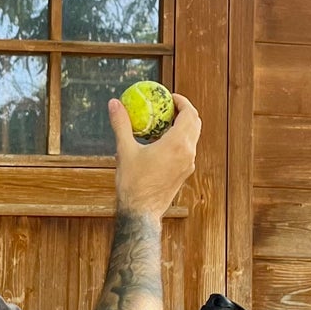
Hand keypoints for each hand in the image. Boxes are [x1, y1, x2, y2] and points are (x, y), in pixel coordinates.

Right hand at [106, 94, 200, 221]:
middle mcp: (188, 153)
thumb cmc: (133, 183)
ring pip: (192, 137)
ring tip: (161, 123)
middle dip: (184, 111)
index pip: (189, 113)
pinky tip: (160, 143)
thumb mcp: (125, 151)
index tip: (169, 97)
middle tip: (167, 106)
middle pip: (195, 123)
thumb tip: (114, 103)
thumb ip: (121, 124)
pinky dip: (179, 140)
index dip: (182, 101)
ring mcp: (188, 164)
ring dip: (182, 126)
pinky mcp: (184, 173)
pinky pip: (187, 149)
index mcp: (177, 144)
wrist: (141, 212)